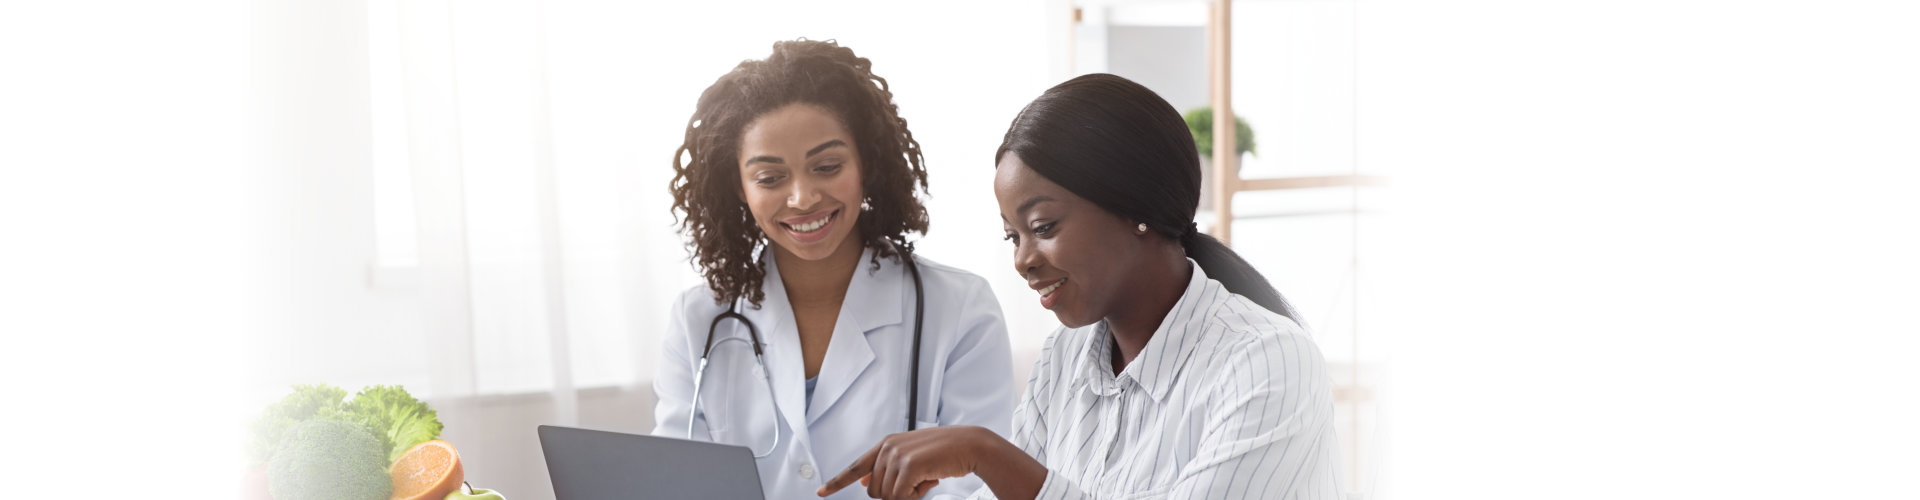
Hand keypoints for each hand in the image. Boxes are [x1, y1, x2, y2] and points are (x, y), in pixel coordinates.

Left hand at [816, 425, 989, 498]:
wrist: (970, 446)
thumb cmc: (943, 454)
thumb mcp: (911, 459)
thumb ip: (886, 468)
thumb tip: (863, 483)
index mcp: (886, 444)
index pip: (855, 466)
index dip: (837, 482)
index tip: (820, 492)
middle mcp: (887, 448)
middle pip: (874, 492)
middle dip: (896, 494)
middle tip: (918, 480)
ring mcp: (896, 455)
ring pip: (888, 497)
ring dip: (909, 495)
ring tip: (927, 476)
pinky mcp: (908, 465)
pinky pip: (901, 497)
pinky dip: (917, 495)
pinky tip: (930, 479)